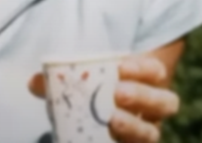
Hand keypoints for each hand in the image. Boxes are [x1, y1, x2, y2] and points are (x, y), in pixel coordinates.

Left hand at [30, 54, 180, 142]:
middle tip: (118, 93)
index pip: (156, 72)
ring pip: (153, 133)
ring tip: (112, 121)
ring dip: (135, 126)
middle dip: (145, 96)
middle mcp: (153, 112)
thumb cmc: (93, 99)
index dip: (143, 68)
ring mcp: (145, 135)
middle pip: (166, 102)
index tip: (121, 67)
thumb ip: (61, 83)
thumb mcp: (81, 86)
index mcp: (147, 84)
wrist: (97, 130)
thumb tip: (34, 81)